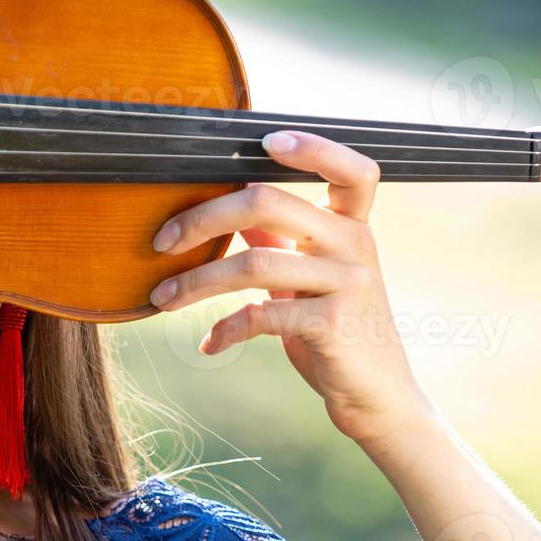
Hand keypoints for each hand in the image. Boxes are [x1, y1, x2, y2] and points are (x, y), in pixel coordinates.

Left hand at [148, 130, 434, 448]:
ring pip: (252, 261)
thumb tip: (241, 205)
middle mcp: (356, 246)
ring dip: (194, 282)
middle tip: (162, 241)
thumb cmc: (338, 337)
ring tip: (163, 299)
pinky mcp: (332, 325)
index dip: (313, 146)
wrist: (379, 402)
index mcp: (354, 228)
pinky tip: (210, 345)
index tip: (265, 139)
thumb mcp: (311, 284)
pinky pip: (260, 315)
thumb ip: (282, 242)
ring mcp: (348, 284)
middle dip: (201, 218)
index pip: (351, 169)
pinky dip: (225, 330)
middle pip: (268, 202)